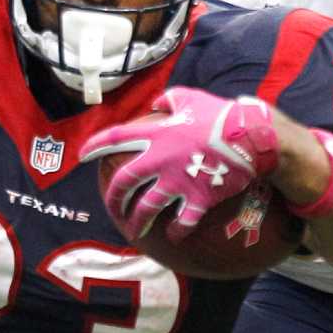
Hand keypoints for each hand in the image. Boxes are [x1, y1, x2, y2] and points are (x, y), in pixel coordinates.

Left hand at [81, 88, 280, 241]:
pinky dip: (176, 231)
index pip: (115, 139)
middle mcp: (160, 160)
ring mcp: (177, 182)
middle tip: (112, 206)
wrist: (250, 137)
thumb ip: (169, 99)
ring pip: (147, 208)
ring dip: (137, 222)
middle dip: (114, 197)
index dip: (94, 146)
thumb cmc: (220, 115)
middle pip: (125, 182)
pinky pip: (182, 221)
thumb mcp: (191, 97)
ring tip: (134, 231)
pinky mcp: (197, 199)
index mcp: (156, 134)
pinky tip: (173, 235)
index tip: (82, 156)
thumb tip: (157, 104)